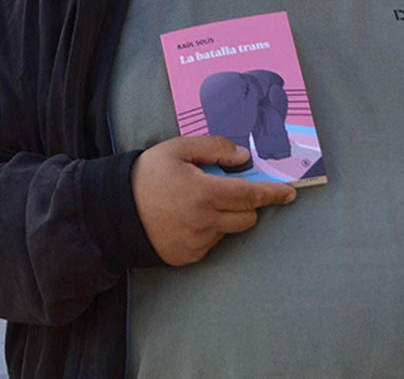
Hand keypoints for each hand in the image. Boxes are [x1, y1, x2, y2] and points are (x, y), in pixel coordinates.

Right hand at [131, 136, 295, 266]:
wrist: (114, 210)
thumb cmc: (146, 175)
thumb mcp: (177, 149)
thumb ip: (214, 147)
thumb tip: (243, 158)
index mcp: (204, 192)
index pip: (251, 195)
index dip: (273, 193)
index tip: (290, 193)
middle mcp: (204, 222)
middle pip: (247, 217)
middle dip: (246, 203)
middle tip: (227, 189)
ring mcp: (197, 243)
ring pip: (229, 230)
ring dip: (225, 216)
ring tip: (197, 203)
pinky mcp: (189, 256)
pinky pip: (211, 243)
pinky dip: (208, 230)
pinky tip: (186, 218)